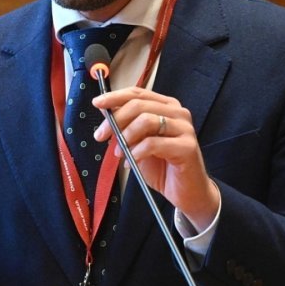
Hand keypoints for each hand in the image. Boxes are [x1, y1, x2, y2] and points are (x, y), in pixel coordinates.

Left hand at [92, 87, 219, 230]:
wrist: (186, 192)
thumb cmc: (163, 167)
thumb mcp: (138, 143)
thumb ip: (126, 127)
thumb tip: (104, 112)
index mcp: (166, 107)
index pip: (138, 93)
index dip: (116, 96)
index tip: (97, 103)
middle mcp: (178, 113)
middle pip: (139, 105)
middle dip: (115, 119)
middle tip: (101, 135)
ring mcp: (184, 129)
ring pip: (146, 121)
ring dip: (126, 137)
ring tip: (119, 153)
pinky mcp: (187, 147)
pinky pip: (153, 143)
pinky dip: (136, 152)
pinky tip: (131, 162)